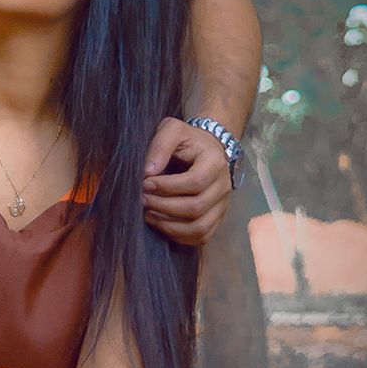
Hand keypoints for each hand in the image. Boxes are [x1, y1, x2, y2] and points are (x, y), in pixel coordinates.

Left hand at [141, 117, 232, 245]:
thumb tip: (148, 172)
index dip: (167, 187)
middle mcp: (223, 186)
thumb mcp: (172, 130)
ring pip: (200, 228)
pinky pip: (202, 237)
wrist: (207, 148)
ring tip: (149, 215)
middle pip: (196, 207)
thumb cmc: (187, 140)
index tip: (145, 183)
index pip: (194, 182)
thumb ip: (160, 146)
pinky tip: (161, 225)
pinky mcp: (217, 218)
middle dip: (165, 207)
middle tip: (143, 200)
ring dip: (170, 226)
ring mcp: (222, 205)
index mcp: (214, 162)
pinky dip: (180, 236)